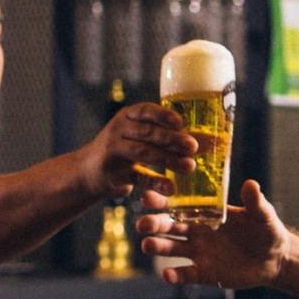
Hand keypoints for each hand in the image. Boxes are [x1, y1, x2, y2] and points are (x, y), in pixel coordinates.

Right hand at [81, 101, 196, 201]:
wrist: (89, 171)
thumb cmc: (126, 151)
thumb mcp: (140, 137)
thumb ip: (167, 136)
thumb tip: (210, 140)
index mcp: (128, 116)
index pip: (145, 110)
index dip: (163, 114)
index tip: (181, 121)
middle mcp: (118, 129)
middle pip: (148, 132)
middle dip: (172, 139)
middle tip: (193, 146)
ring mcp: (113, 151)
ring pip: (143, 152)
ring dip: (168, 159)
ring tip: (190, 166)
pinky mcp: (113, 173)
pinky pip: (138, 177)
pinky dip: (156, 183)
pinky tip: (171, 188)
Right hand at [136, 179, 289, 288]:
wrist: (275, 259)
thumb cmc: (267, 231)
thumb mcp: (263, 216)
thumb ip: (255, 202)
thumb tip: (251, 184)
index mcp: (205, 212)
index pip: (179, 204)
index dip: (162, 201)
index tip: (148, 197)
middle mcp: (196, 231)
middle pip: (169, 226)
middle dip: (154, 224)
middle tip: (142, 224)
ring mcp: (198, 253)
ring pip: (171, 248)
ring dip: (158, 246)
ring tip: (147, 245)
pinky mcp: (205, 273)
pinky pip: (186, 274)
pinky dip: (175, 275)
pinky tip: (167, 275)